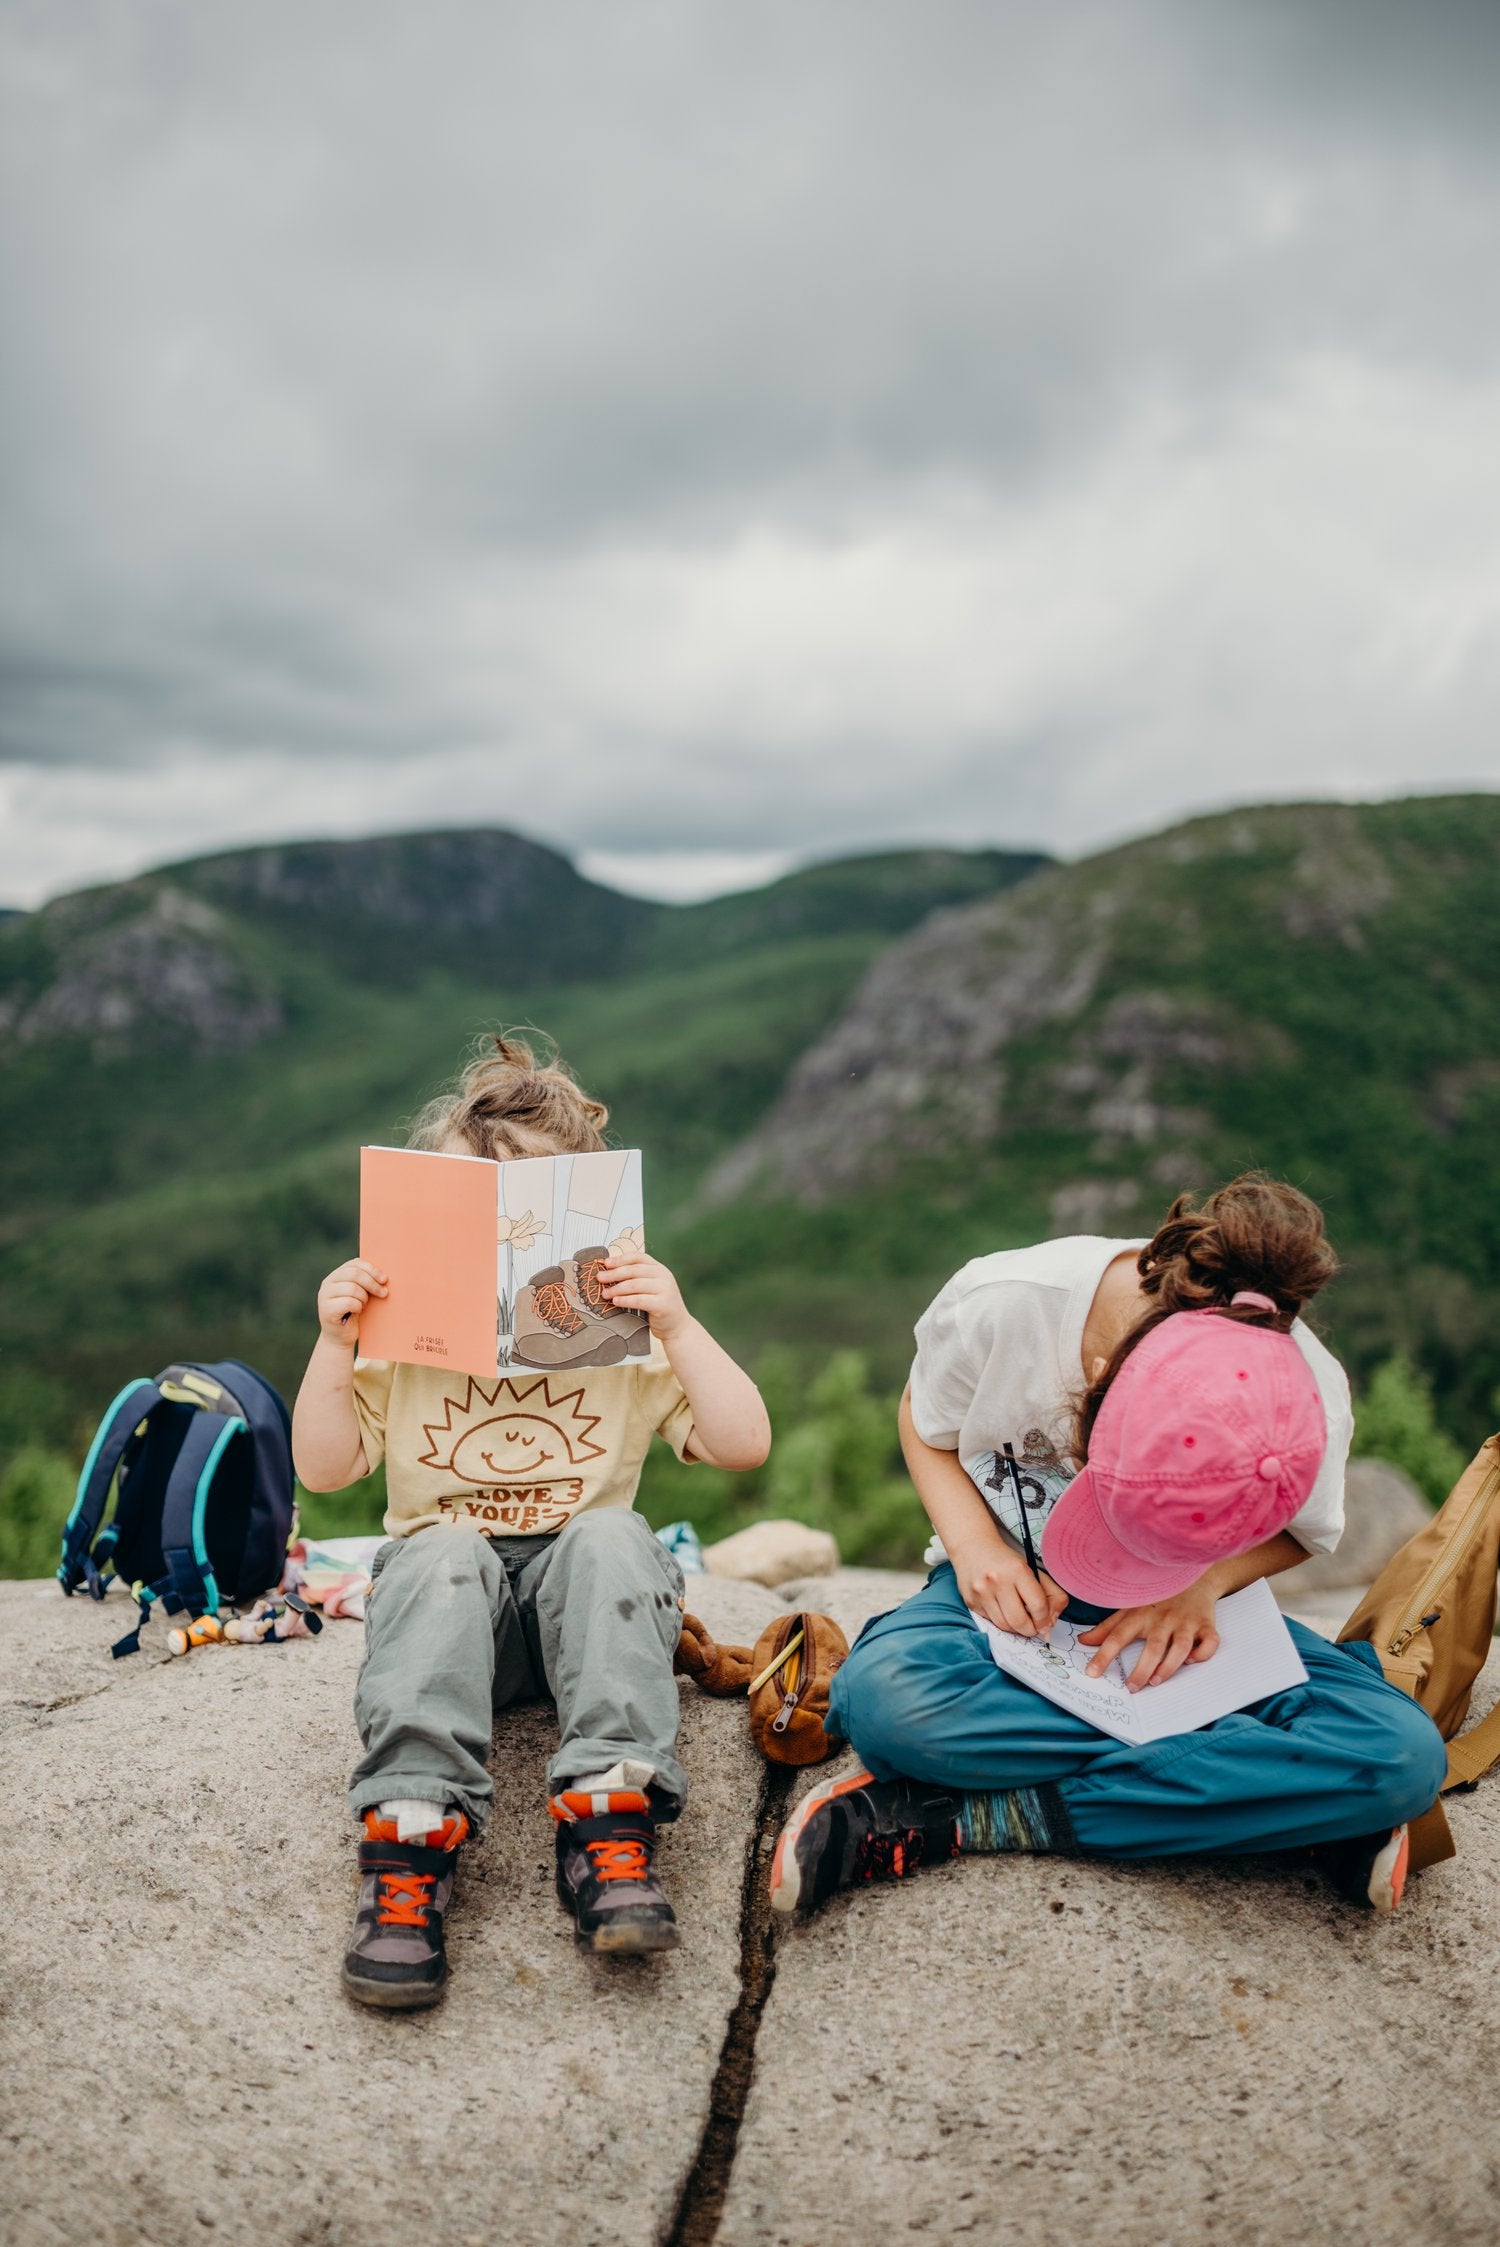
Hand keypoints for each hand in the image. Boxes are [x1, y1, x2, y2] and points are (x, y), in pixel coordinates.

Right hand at [317, 1258, 387, 1347]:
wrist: (340, 1338)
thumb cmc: (353, 1314)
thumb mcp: (359, 1294)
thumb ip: (364, 1282)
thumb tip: (384, 1276)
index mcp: (336, 1275)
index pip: (355, 1263)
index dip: (372, 1269)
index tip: (384, 1279)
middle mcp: (327, 1283)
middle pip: (355, 1274)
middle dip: (372, 1283)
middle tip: (383, 1293)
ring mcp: (324, 1296)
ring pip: (352, 1288)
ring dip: (364, 1298)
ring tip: (364, 1305)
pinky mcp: (326, 1309)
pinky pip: (349, 1302)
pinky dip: (358, 1307)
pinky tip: (358, 1311)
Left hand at [597, 1250, 688, 1342]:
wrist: (678, 1327)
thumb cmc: (659, 1307)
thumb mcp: (651, 1288)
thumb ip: (636, 1279)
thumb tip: (608, 1273)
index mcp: (659, 1269)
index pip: (638, 1257)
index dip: (621, 1259)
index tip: (605, 1263)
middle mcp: (664, 1276)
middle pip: (634, 1270)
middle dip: (614, 1273)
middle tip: (599, 1278)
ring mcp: (665, 1290)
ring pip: (635, 1285)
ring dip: (617, 1288)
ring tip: (604, 1293)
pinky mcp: (663, 1304)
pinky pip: (639, 1300)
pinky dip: (625, 1300)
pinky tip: (615, 1302)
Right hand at [951, 1533, 1068, 1638]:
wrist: (972, 1547)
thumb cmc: (1006, 1561)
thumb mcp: (1033, 1570)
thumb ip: (1051, 1593)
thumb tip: (1051, 1622)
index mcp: (1017, 1570)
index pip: (1038, 1605)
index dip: (1045, 1620)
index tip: (1046, 1623)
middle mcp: (997, 1581)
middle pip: (1020, 1622)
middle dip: (1031, 1630)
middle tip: (1034, 1627)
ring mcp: (981, 1593)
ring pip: (1005, 1626)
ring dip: (1016, 1628)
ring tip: (1019, 1618)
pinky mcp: (971, 1602)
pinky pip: (991, 1622)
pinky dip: (1001, 1621)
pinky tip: (1003, 1611)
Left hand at [1077, 1579, 1220, 1689]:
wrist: (1191, 1577)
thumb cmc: (1155, 1598)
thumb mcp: (1129, 1608)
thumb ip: (1106, 1628)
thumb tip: (1082, 1641)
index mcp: (1140, 1614)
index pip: (1118, 1635)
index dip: (1104, 1655)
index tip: (1092, 1673)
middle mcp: (1163, 1618)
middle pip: (1153, 1647)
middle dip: (1141, 1670)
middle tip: (1131, 1688)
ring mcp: (1186, 1621)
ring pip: (1181, 1647)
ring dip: (1169, 1666)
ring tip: (1155, 1681)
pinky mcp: (1206, 1624)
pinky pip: (1209, 1642)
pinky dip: (1203, 1653)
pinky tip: (1192, 1662)